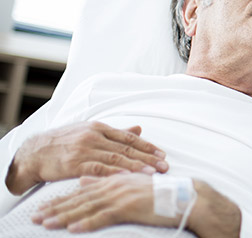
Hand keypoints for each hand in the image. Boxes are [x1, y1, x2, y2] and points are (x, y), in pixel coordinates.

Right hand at [6, 121, 168, 194]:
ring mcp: (85, 150)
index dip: (148, 146)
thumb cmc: (64, 142)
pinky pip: (98, 169)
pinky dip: (113, 173)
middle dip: (147, 157)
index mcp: (99, 128)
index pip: (129, 137)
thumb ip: (116, 132)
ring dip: (136, 166)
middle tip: (164, 166)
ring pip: (115, 158)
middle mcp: (94, 137)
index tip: (163, 154)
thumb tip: (140, 128)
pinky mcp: (75, 163)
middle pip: (126, 148)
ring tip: (151, 173)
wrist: (34, 152)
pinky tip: (126, 177)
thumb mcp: (89, 131)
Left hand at [31, 173, 177, 232]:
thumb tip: (84, 181)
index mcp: (114, 179)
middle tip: (36, 217)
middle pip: (79, 198)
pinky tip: (72, 229)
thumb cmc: (161, 193)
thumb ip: (107, 180)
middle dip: (56, 208)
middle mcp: (115, 184)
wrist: (184, 196)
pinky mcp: (129, 207)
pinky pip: (103, 216)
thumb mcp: (132, 184)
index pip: (82, 190)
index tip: (44, 207)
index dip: (62, 199)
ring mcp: (121, 195)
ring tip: (46, 224)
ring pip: (87, 207)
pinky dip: (87, 223)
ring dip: (64, 216)